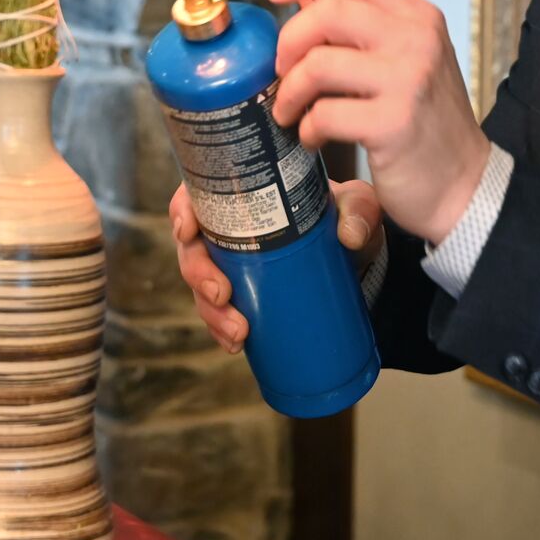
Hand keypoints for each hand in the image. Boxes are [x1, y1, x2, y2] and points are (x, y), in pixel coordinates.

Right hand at [171, 178, 385, 353]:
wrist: (357, 259)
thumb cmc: (345, 218)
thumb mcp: (356, 204)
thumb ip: (358, 210)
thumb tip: (350, 235)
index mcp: (245, 196)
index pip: (198, 195)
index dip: (182, 210)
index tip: (188, 230)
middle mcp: (230, 230)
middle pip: (192, 247)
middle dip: (198, 273)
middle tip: (221, 293)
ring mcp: (233, 265)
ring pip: (201, 286)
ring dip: (211, 312)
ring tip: (238, 331)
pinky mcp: (244, 296)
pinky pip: (220, 314)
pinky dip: (222, 331)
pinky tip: (235, 345)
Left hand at [265, 0, 490, 240]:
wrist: (465, 183)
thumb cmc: (427, 121)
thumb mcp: (406, 60)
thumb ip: (362, 27)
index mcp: (419, 17)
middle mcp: (417, 40)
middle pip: (329, 11)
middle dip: (289, 41)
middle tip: (281, 70)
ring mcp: (408, 80)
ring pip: (318, 63)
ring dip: (290, 91)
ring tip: (290, 111)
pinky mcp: (394, 123)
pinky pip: (324, 113)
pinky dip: (307, 128)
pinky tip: (313, 138)